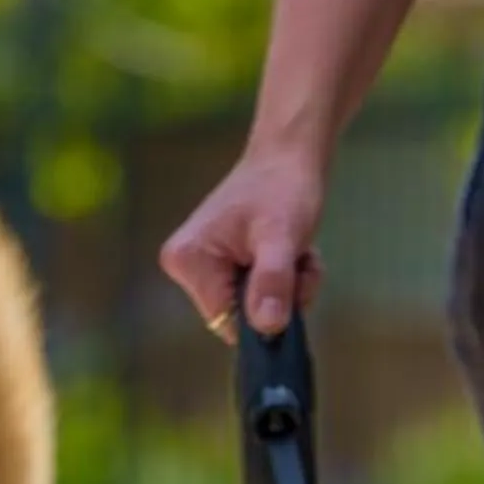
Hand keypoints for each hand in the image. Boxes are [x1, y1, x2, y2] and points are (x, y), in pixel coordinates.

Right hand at [160, 142, 327, 341]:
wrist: (291, 155)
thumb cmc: (283, 186)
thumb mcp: (282, 236)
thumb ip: (272, 281)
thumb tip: (267, 327)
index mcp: (188, 260)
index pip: (227, 322)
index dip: (264, 314)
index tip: (290, 283)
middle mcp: (186, 267)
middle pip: (241, 318)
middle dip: (279, 298)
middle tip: (297, 261)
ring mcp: (204, 267)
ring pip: (255, 310)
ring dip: (288, 289)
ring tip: (297, 253)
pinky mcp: (222, 266)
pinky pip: (258, 296)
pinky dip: (285, 281)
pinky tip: (292, 254)